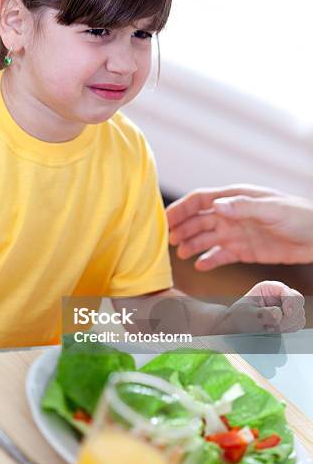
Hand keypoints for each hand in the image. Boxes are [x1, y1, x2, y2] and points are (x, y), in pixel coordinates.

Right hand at [166, 184, 312, 269]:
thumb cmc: (299, 216)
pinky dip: (209, 260)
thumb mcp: (272, 209)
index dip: (181, 208)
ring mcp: (236, 233)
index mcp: (235, 198)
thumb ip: (243, 207)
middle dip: (182, 228)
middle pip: (198, 220)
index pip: (201, 200)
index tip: (165, 220)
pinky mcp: (244, 250)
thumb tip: (216, 206)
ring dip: (192, 244)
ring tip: (181, 254)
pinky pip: (221, 255)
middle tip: (167, 241)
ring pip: (206, 238)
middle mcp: (232, 214)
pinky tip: (200, 265)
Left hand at [222, 281, 304, 333]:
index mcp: (268, 288)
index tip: (285, 312)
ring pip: (299, 314)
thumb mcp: (248, 315)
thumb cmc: (239, 318)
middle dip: (289, 316)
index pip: (286, 290)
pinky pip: (297, 324)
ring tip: (270, 327)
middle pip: (298, 301)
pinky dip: (289, 329)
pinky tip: (275, 330)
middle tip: (274, 325)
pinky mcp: (288, 318)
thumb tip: (279, 314)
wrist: (236, 328)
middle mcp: (279, 295)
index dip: (289, 301)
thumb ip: (263, 314)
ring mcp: (285, 307)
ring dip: (288, 324)